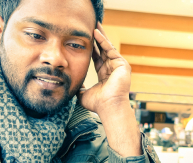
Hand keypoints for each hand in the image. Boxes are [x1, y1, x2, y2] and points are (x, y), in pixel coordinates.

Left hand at [77, 23, 140, 156]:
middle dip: (97, 38)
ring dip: (100, 35)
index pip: (97, 58)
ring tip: (94, 24)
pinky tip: (96, 33)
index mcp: (104, 74)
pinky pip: (110, 49)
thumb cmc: (97, 104)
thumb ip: (78, 88)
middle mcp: (112, 68)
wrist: (108, 107)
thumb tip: (70, 85)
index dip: (91, 48)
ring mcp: (118, 66)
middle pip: (103, 49)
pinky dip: (103, 41)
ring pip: (107, 47)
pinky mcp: (122, 64)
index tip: (84, 39)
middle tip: (91, 26)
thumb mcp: (83, 94)